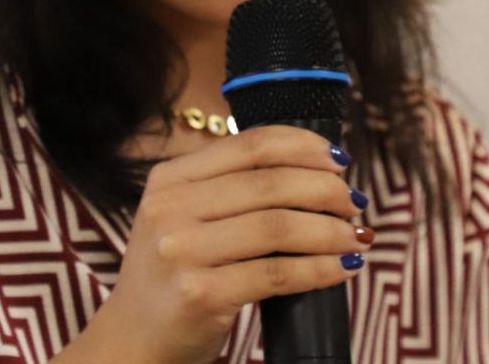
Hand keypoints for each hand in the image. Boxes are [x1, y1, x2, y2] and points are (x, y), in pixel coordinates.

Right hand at [95, 125, 372, 363]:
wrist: (133, 342)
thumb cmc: (174, 278)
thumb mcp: (184, 219)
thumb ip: (231, 190)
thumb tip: (318, 171)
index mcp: (169, 179)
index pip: (249, 145)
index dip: (304, 146)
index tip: (339, 159)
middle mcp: (170, 209)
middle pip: (270, 183)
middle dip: (326, 189)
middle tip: (354, 202)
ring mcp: (182, 251)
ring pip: (278, 226)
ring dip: (330, 230)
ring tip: (355, 236)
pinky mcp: (199, 294)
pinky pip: (278, 274)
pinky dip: (320, 269)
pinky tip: (344, 268)